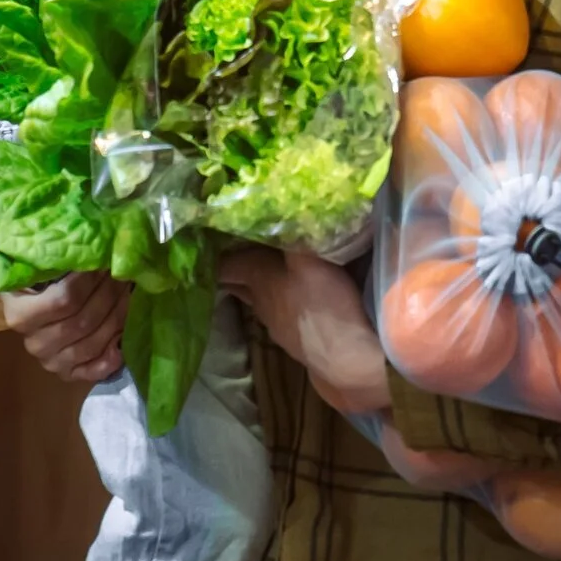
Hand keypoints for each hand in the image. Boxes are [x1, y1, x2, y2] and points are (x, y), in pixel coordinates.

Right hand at [1, 271, 130, 384]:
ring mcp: (50, 362)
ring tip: (128, 295)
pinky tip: (123, 337)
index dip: (91, 281)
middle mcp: (34, 343)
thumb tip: (92, 247)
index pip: (64, 300)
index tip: (105, 261)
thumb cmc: (32, 283)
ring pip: (92, 344)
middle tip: (123, 274)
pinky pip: (94, 370)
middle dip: (108, 295)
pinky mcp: (66, 374)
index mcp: (20, 314)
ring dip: (116, 318)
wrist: (24, 308)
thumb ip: (56, 263)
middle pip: (82, 322)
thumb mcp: (35, 269)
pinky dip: (112, 356)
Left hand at [220, 248, 390, 415]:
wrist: (348, 360)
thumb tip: (278, 199)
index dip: (214, 249)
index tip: (211, 235)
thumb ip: (294, 231)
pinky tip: (299, 294)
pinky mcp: (297, 338)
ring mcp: (277, 323)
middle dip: (237, 264)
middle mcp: (259, 301)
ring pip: (259, 298)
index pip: (222, 264)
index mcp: (255, 277)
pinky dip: (284, 299)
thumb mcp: (309, 259)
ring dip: (261, 282)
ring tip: (272, 264)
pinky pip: (282, 312)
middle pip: (238, 281)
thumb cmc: (323, 304)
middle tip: (241, 243)